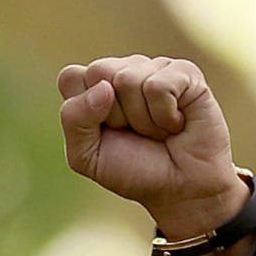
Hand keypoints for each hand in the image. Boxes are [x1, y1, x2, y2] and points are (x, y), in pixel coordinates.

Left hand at [57, 55, 246, 238]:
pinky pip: (159, 86)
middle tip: (133, 132)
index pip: (70, 77)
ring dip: (143, 119)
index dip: (83, 111)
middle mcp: (123, 70)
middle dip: (113, 115)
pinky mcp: (185, 72)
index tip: (104, 132)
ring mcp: (154, 67)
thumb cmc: (134, 170)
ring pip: (128, 79)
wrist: (182, 188)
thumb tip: (104, 86)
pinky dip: (166, 116)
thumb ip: (74, 119)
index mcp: (94, 87)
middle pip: (98, 71)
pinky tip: (176, 123)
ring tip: (158, 131)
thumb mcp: (87, 155)